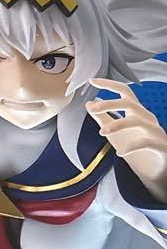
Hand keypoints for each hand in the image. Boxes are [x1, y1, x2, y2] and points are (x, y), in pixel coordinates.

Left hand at [86, 78, 166, 200]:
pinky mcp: (160, 146)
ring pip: (138, 121)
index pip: (125, 92)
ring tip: (101, 132)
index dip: (109, 84)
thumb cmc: (136, 147)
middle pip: (130, 104)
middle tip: (91, 108)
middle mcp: (147, 118)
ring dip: (118, 125)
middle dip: (110, 104)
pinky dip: (132, 146)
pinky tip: (120, 153)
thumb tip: (89, 103)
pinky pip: (146, 143)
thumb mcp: (115, 131)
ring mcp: (155, 131)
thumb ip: (103, 118)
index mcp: (137, 112)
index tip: (91, 80)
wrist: (157, 168)